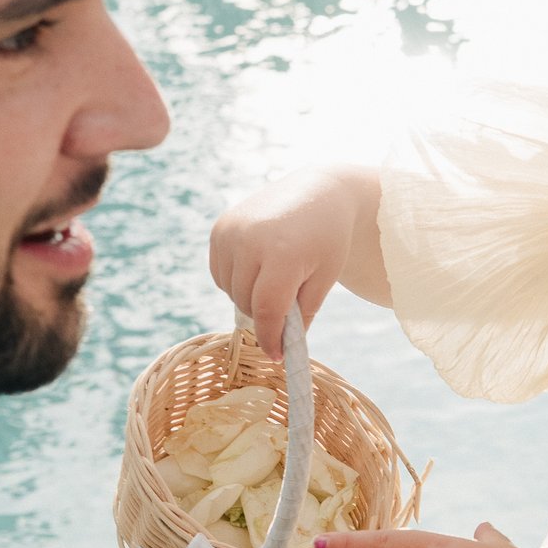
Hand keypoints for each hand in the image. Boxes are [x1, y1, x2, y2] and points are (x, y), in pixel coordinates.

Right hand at [209, 163, 382, 352]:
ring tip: (275, 280)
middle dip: (266, 315)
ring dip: (249, 298)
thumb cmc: (328, 238)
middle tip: (288, 306)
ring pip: (230, 291)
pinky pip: (220, 274)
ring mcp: (230, 231)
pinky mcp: (219, 228)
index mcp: (282, 253)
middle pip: (246, 303)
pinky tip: (258, 267)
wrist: (318, 192)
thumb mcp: (325, 277)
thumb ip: (303, 313)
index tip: (277, 355)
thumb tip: (282, 346)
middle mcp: (249, 240)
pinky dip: (236, 280)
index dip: (270, 338)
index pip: (267, 310)